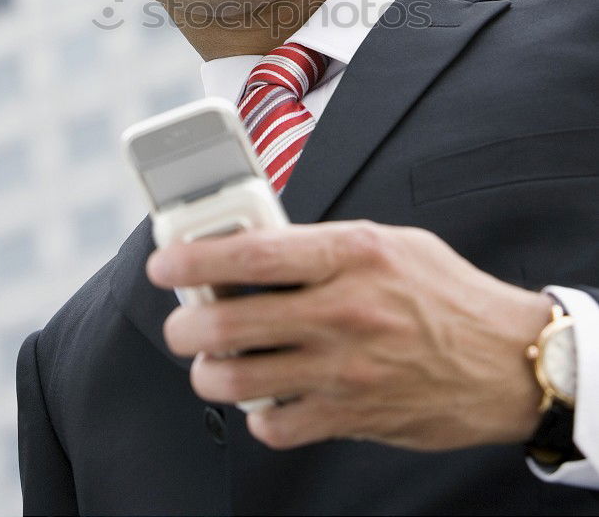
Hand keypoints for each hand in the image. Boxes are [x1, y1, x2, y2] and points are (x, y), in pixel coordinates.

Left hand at [147, 221, 551, 450]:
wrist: (504, 359)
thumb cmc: (446, 293)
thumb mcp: (389, 242)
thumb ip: (324, 244)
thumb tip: (258, 248)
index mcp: (352, 254)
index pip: (253, 253)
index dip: (195, 258)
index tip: (165, 264)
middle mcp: (344, 310)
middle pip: (231, 322)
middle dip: (187, 326)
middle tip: (182, 324)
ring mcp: (346, 368)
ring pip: (241, 380)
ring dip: (209, 374)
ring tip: (210, 365)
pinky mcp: (353, 415)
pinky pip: (277, 426)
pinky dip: (258, 417)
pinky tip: (265, 399)